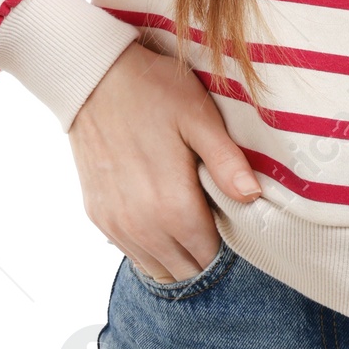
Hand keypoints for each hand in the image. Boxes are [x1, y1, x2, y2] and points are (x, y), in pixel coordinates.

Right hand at [67, 39, 262, 280]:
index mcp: (173, 206)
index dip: (226, 244)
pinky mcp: (98, 216)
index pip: (209, 256)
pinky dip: (150, 247)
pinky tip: (160, 218)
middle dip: (203, 254)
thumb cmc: (153, 91)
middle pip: (185, 270)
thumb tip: (254, 196)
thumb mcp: (199, 117)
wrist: (94, 78)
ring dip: (177, 255)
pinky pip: (131, 253)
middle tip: (214, 220)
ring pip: (156, 269)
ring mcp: (116, 224)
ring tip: (189, 222)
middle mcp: (142, 227)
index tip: (232, 220)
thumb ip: (227, 162)